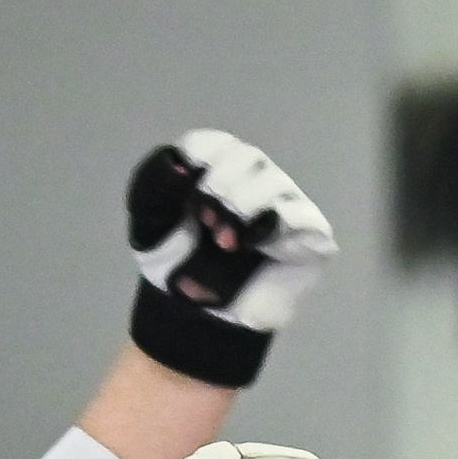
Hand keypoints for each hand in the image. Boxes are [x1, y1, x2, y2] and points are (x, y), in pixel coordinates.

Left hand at [126, 130, 337, 386]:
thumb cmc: (175, 262)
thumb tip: (179, 164)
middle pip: (246, 157)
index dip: (197, 169)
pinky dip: (270, 226)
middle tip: (205, 224)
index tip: (185, 203)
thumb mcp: (148, 217)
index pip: (213, 143)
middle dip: (219, 189)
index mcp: (219, 164)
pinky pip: (298, 216)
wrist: (192, 314)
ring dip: (242, 209)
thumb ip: (154, 179)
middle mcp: (256, 177)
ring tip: (225, 243)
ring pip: (273, 182)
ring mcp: (286, 204)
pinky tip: (249, 245)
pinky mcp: (309, 235)